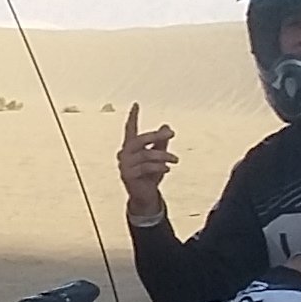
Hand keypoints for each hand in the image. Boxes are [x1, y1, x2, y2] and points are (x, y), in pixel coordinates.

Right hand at [117, 104, 177, 218]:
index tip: (136, 104)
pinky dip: (158, 167)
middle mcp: (124, 154)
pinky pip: (145, 168)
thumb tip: (167, 126)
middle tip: (172, 133)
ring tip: (176, 159)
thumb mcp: (158, 157)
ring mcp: (125, 165)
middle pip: (140, 140)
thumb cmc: (150, 175)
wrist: (144, 196)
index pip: (130, 129)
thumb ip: (161, 143)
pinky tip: (167, 169)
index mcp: (130, 147)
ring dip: (163, 156)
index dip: (132, 117)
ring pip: (146, 155)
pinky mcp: (128, 176)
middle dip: (156, 136)